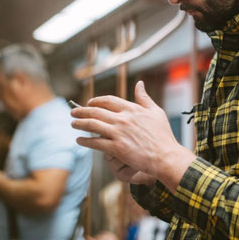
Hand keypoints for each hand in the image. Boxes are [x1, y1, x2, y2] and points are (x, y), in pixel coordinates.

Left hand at [72, 81, 195, 190]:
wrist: (165, 155)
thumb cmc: (163, 135)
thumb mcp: (156, 112)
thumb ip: (144, 98)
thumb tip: (139, 83)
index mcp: (132, 109)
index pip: (108, 100)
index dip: (96, 100)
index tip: (89, 102)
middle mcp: (123, 119)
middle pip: (96, 111)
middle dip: (82, 111)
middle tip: (74, 112)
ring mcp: (118, 133)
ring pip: (92, 125)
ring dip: (79, 124)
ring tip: (73, 123)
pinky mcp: (116, 148)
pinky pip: (95, 143)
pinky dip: (85, 141)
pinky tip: (79, 140)